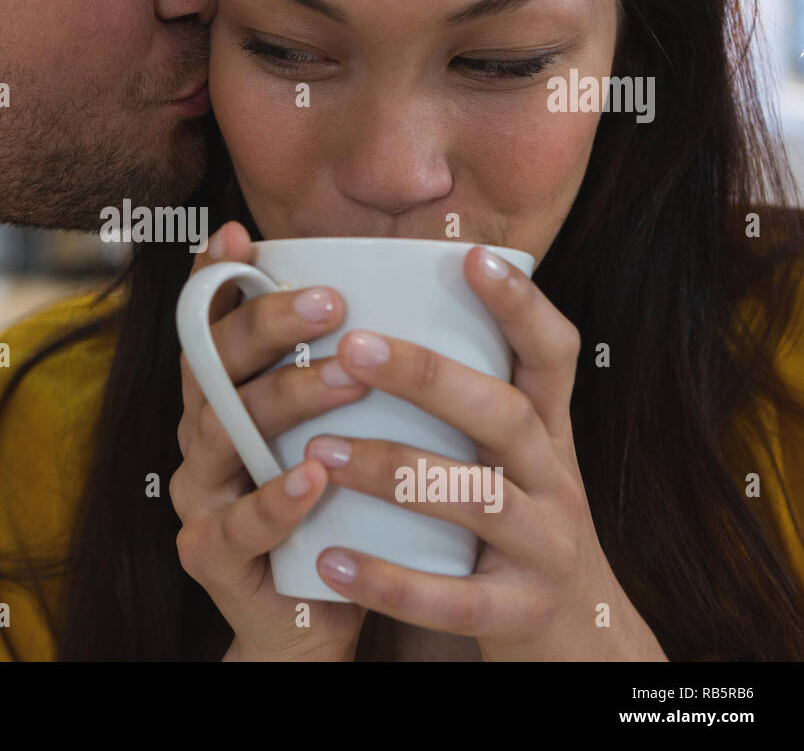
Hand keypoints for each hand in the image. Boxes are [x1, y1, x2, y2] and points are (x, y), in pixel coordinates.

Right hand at [171, 221, 367, 660]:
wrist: (316, 619)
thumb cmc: (338, 514)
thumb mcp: (339, 435)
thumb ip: (345, 376)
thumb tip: (392, 292)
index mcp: (226, 402)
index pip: (210, 328)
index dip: (215, 280)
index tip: (240, 234)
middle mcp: (201, 440)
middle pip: (212, 367)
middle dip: (267, 325)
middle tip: (333, 301)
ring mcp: (199, 498)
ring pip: (221, 434)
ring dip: (284, 399)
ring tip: (347, 378)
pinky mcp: (211, 558)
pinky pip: (236, 525)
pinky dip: (274, 499)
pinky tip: (312, 476)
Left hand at [305, 245, 666, 660]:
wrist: (576, 640)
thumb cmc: (513, 526)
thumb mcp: (509, 457)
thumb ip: (467, 399)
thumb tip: (386, 309)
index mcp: (547, 434)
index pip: (551, 356)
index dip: (521, 305)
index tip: (472, 256)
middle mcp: (554, 481)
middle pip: (501, 414)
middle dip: (429, 376)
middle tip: (353, 348)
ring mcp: (543, 549)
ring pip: (473, 499)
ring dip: (392, 469)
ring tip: (319, 450)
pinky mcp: (518, 613)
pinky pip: (452, 598)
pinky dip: (389, 581)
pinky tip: (330, 560)